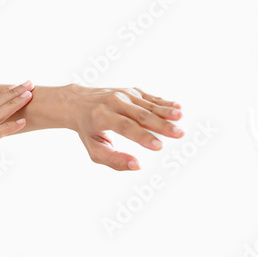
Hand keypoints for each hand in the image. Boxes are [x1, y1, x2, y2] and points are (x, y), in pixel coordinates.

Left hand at [63, 84, 183, 170]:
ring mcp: (123, 94)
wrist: (77, 102)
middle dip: (161, 125)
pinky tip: (177, 108)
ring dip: (166, 112)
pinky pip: (149, 97)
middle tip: (178, 134)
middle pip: (141, 115)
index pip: (125, 127)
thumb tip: (137, 165)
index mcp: (102, 116)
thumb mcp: (94, 149)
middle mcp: (113, 102)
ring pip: (147, 104)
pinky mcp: (131, 91)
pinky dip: (163, 102)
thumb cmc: (87, 130)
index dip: (143, 136)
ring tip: (180, 118)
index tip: (159, 146)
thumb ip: (114, 160)